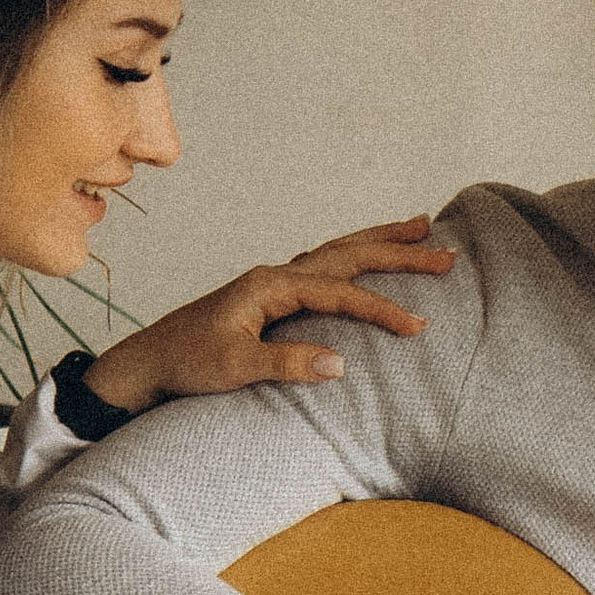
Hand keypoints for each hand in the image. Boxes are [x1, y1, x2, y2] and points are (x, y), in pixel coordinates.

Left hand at [87, 216, 453, 411]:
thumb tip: (340, 365)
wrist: (148, 363)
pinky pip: (326, 266)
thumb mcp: (234, 368)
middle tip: (446, 252)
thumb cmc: (186, 363)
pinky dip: (355, 256)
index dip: (381, 308)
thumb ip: (285, 364)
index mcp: (270, 285)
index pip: (340, 292)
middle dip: (399, 250)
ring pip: (339, 252)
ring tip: (421, 226)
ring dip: (380, 240)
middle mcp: (276, 274)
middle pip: (348, 253)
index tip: (418, 326)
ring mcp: (274, 281)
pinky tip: (367, 256)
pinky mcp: (272, 294)